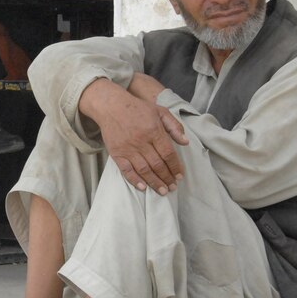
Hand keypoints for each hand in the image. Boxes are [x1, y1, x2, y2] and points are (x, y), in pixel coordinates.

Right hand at [79, 78, 186, 194]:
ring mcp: (128, 148)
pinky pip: (126, 170)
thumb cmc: (137, 108)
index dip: (175, 166)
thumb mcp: (160, 111)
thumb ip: (174, 126)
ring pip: (144, 170)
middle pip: (157, 164)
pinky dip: (135, 180)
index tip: (180, 176)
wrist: (111, 106)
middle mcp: (141, 141)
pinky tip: (143, 187)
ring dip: (154, 182)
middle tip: (172, 187)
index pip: (168, 153)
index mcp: (154, 131)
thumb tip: (185, 142)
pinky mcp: (116, 153)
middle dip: (167, 178)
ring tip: (162, 191)